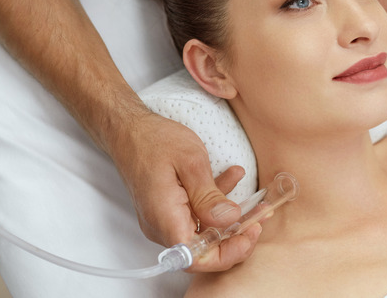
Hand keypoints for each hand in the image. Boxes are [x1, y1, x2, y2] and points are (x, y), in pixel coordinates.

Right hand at [112, 112, 259, 271]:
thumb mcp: (191, 162)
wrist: (127, 129)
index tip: (250, 233)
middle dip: (235, 235)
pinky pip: (194, 215)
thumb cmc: (154, 140)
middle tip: (259, 217)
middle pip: (203, 249)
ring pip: (201, 230)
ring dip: (228, 216)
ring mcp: (162, 219)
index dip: (228, 253)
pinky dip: (214, 202)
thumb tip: (230, 221)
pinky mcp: (167, 208)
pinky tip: (232, 178)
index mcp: (165, 219)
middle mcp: (161, 226)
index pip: (198, 258)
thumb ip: (210, 197)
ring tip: (253, 199)